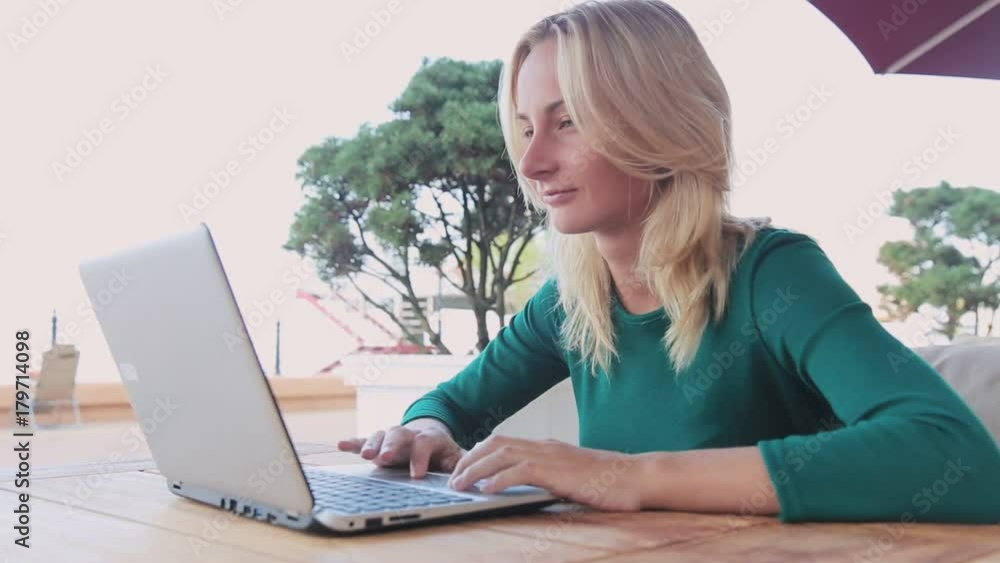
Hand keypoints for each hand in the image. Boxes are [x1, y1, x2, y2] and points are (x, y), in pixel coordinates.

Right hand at [337, 419, 466, 477]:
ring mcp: (392, 438)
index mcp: (430, 437)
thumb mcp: (456, 457)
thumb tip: (466, 476)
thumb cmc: (442, 452)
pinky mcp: (380, 443)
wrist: (430, 436)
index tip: (417, 476)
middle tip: (386, 458)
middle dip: (392, 445)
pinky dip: (353, 443)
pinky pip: (365, 440)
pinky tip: (341, 445)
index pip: (425, 443)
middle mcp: (409, 434)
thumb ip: (460, 464)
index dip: (420, 458)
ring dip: (372, 445)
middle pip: (399, 434)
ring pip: (381, 435)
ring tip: (366, 456)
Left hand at [447, 435, 642, 510]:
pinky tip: (487, 490)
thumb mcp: (572, 476)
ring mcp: (551, 456)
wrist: (637, 477)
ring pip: (502, 453)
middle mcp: (545, 446)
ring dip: (476, 468)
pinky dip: (499, 479)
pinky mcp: (558, 471)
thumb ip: (551, 476)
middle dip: (469, 459)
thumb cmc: (609, 481)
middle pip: (496, 443)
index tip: (464, 468)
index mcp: (547, 446)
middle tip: (453, 478)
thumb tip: (530, 486)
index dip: (479, 453)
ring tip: (460, 484)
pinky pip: (521, 470)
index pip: (504, 441)